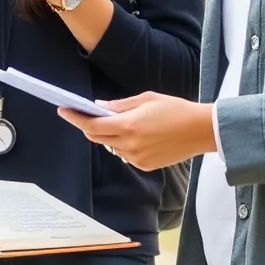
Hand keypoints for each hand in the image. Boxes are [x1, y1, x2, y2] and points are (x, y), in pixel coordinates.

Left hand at [57, 92, 217, 170]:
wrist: (201, 131)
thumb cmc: (175, 109)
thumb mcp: (146, 99)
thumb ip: (120, 105)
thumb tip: (99, 106)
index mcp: (129, 125)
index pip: (93, 125)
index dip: (76, 118)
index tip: (63, 110)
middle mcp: (130, 144)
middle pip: (97, 138)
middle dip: (89, 126)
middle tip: (84, 114)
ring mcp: (137, 157)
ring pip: (111, 147)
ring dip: (108, 135)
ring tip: (116, 122)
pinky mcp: (145, 165)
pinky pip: (125, 154)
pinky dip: (122, 144)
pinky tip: (134, 134)